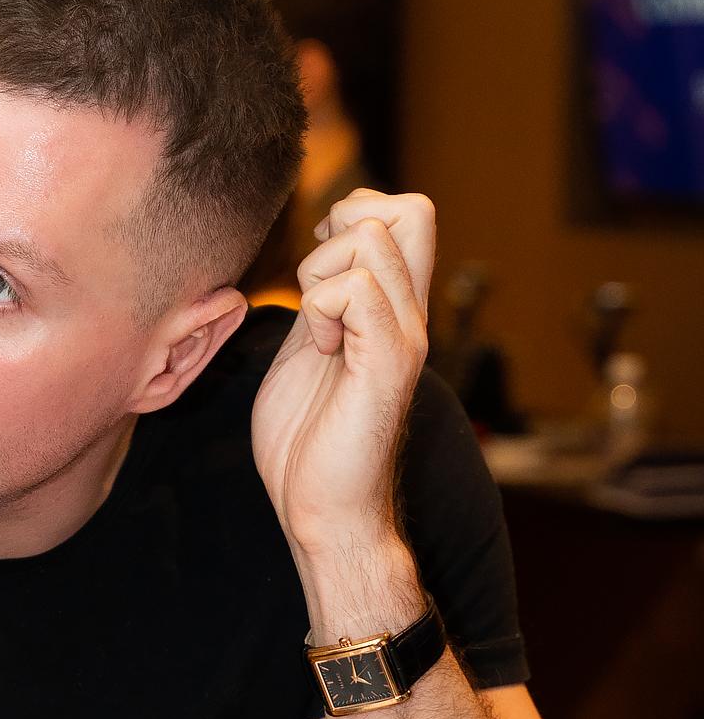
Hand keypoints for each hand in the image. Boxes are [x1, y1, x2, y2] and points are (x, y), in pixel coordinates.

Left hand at [252, 190, 434, 559]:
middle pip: (410, 209)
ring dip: (321, 273)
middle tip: (318, 285)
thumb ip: (323, 298)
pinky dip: (321, 307)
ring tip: (317, 328)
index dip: (354, 214)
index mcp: (393, 308)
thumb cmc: (308, 438)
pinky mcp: (388, 364)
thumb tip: (322, 245)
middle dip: (344, 225)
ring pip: (372, 240)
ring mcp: (404, 336)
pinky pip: (359, 291)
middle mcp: (410, 315)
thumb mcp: (311, 345)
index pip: (406, 212)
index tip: (319, 266)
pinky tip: (320, 348)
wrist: (323, 510)